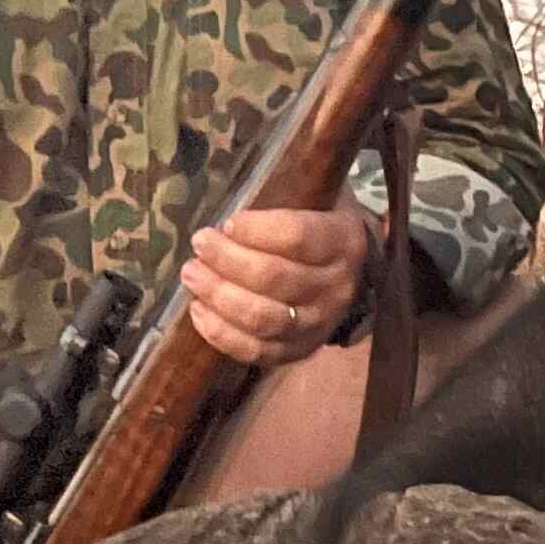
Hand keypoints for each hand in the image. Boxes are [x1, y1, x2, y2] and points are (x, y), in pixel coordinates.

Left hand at [185, 206, 373, 366]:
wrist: (352, 271)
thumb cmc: (320, 224)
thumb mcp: (318, 197)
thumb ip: (286, 191)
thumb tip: (233, 196)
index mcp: (343, 241)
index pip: (297, 237)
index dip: (255, 230)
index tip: (228, 223)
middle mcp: (336, 287)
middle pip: (274, 278)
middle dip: (227, 261)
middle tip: (200, 244)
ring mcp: (319, 324)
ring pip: (262, 318)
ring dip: (218, 296)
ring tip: (192, 274)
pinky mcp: (299, 350)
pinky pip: (256, 351)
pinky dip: (221, 334)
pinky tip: (198, 310)